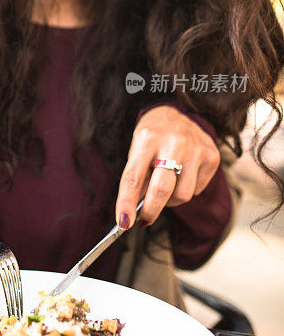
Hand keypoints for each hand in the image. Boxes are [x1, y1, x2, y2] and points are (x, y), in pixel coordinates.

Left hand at [115, 105, 220, 228]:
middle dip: (151, 211)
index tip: (123, 223)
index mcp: (147, 139)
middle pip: (162, 189)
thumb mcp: (137, 151)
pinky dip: (186, 190)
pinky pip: (197, 190)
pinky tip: (182, 176)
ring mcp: (196, 148)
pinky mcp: (212, 155)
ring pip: (182, 195)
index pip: (133, 177)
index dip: (126, 203)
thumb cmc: (151, 138)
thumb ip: (137, 179)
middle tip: (144, 220)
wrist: (175, 113)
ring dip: (170, 201)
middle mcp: (173, 141)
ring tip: (165, 188)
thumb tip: (134, 213)